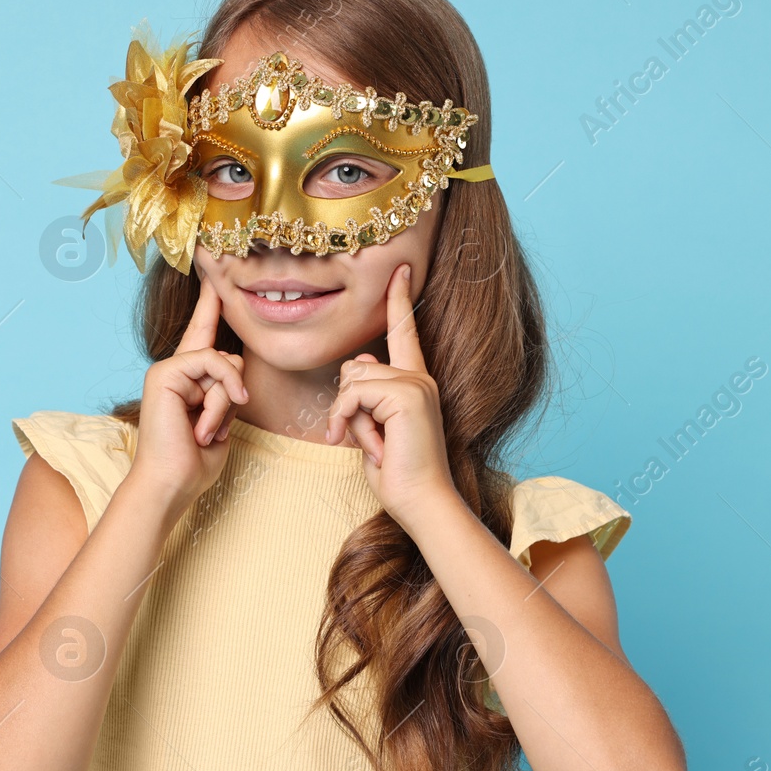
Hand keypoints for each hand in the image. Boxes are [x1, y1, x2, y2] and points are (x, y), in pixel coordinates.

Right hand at [127, 274, 248, 514]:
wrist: (169, 485)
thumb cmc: (194, 462)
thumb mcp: (222, 421)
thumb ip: (228, 390)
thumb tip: (233, 366)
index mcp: (188, 380)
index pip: (204, 333)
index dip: (210, 305)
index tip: (215, 275)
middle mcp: (177, 369)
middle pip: (230, 359)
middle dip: (234, 397)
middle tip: (213, 432)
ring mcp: (168, 369)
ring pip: (225, 364)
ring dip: (225, 405)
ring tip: (205, 432)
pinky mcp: (165, 373)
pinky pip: (212, 364)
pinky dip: (220, 395)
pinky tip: (207, 424)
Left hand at [323, 263, 457, 529]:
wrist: (423, 502)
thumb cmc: (398, 474)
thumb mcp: (375, 429)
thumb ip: (368, 395)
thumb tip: (360, 362)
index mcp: (415, 383)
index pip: (404, 332)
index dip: (399, 298)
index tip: (399, 267)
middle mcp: (419, 377)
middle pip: (354, 366)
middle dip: (347, 406)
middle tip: (369, 441)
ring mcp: (415, 384)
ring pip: (351, 379)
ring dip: (348, 417)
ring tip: (373, 446)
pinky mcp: (407, 394)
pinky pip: (353, 393)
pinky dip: (348, 420)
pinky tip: (369, 446)